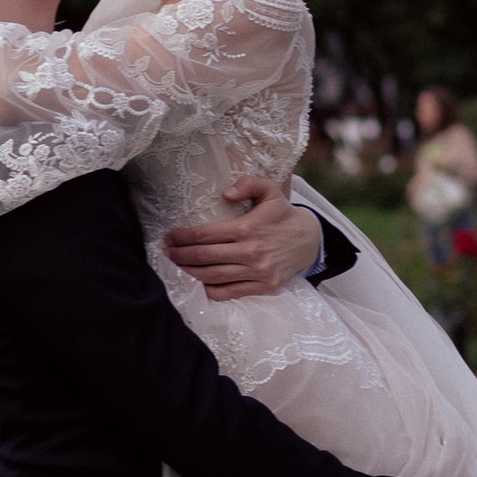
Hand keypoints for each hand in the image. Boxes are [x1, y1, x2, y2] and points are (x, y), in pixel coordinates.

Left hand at [163, 176, 322, 300]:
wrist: (310, 240)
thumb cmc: (282, 213)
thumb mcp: (270, 189)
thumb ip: (248, 183)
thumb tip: (225, 193)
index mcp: (248, 228)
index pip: (206, 234)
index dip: (183, 237)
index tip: (169, 237)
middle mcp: (251, 252)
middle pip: (204, 257)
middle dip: (180, 256)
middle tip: (167, 252)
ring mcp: (257, 272)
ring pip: (213, 276)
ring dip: (190, 273)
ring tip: (178, 266)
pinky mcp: (264, 286)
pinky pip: (229, 293)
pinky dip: (211, 289)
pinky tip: (200, 281)